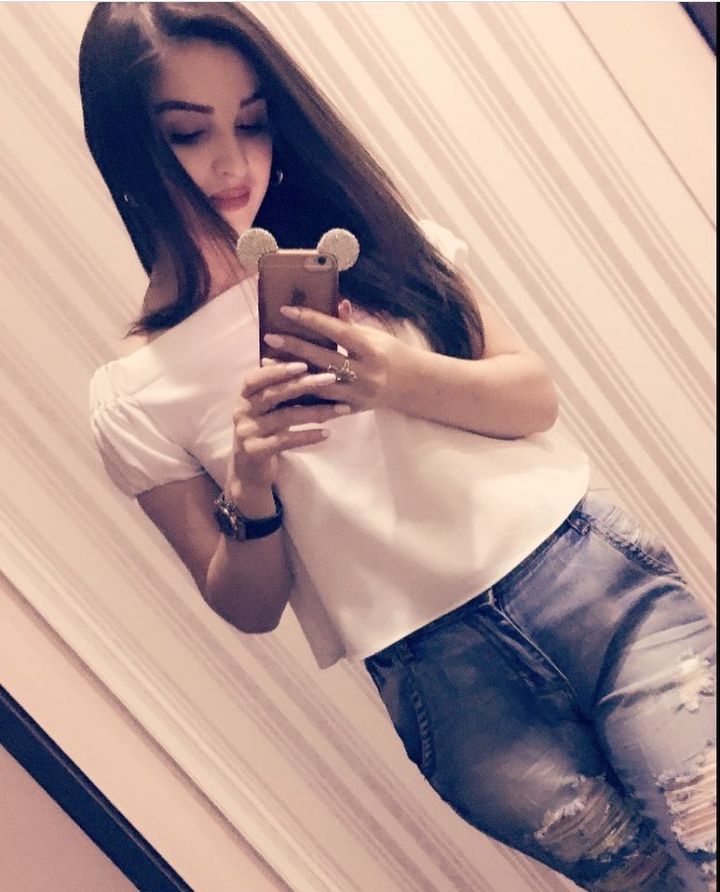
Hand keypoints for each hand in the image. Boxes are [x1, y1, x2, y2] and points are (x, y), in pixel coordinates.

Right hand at [226, 362, 350, 491]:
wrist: (249, 470)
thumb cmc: (266, 431)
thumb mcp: (271, 408)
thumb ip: (283, 388)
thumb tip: (311, 361)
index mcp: (245, 396)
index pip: (256, 377)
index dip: (278, 370)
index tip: (304, 364)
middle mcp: (242, 411)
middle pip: (273, 394)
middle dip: (304, 385)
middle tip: (331, 379)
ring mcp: (246, 432)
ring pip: (285, 417)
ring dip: (316, 412)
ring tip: (342, 409)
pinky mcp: (255, 451)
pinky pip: (285, 441)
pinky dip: (308, 436)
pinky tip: (328, 433)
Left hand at [262, 299, 409, 410]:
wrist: (413, 386)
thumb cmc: (392, 353)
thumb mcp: (375, 335)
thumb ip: (351, 324)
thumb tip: (335, 302)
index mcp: (371, 349)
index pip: (337, 332)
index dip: (311, 320)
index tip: (286, 311)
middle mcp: (365, 373)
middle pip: (324, 358)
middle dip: (294, 348)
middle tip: (269, 337)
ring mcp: (358, 394)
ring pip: (319, 385)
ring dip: (292, 374)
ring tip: (268, 362)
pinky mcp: (353, 409)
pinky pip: (323, 404)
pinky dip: (303, 395)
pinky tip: (282, 387)